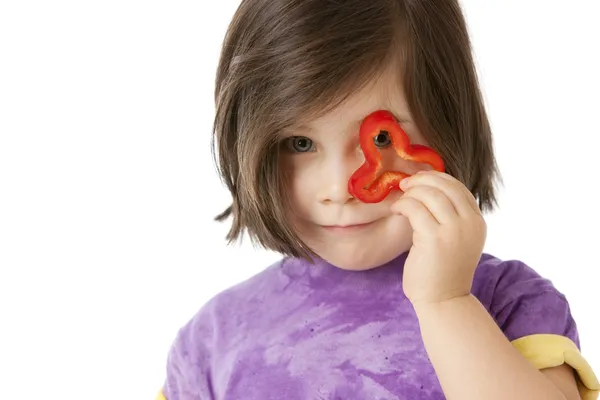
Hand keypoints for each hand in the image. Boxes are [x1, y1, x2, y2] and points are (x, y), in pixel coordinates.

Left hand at [390, 171, 485, 305]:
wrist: (443, 301)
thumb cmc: (442, 271)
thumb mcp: (456, 239)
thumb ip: (450, 217)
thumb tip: (425, 189)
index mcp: (477, 221)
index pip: (458, 187)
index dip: (436, 178)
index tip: (418, 180)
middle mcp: (470, 223)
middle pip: (445, 186)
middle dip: (421, 180)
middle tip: (404, 185)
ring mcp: (454, 231)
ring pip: (430, 194)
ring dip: (410, 193)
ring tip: (400, 202)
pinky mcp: (435, 239)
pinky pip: (415, 208)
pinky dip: (403, 205)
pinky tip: (396, 211)